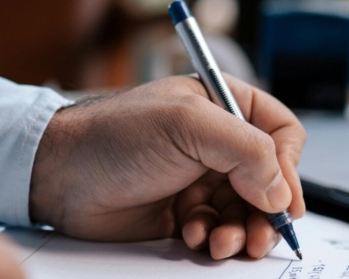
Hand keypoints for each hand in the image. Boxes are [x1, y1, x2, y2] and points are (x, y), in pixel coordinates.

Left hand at [30, 75, 305, 259]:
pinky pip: (216, 230)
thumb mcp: (187, 126)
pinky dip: (211, 239)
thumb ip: (246, 150)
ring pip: (244, 212)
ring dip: (240, 231)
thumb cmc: (115, 135)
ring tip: (221, 242)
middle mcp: (216, 143)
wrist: (59, 175)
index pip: (280, 134)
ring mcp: (199, 179)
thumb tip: (280, 192)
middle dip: (266, 212)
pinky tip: (191, 235)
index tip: (284, 200)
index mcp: (223, 107)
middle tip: (259, 236)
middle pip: (268, 181)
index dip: (289, 167)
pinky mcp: (182, 212)